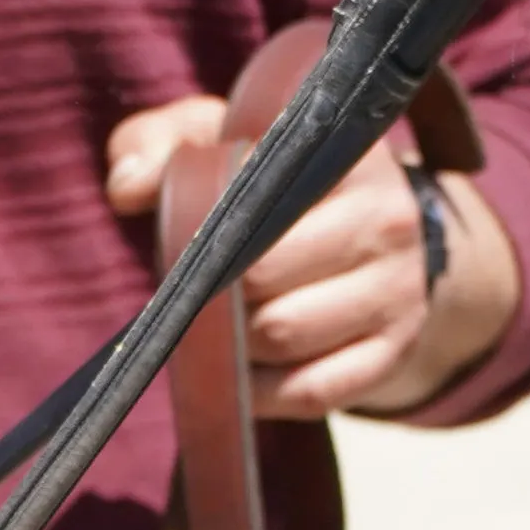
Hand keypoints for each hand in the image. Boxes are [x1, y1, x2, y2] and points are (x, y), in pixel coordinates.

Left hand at [107, 96, 520, 418]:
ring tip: (220, 322)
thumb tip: (128, 187)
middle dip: (214, 288)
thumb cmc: (273, 180)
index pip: (262, 193)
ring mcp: (400, 289)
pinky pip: (312, 390)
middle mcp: (389, 217)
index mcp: (347, 151)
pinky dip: (262, 392)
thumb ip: (160, 142)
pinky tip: (244, 371)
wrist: (368, 231)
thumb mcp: (219, 138)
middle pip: (265, 274)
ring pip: (285, 335)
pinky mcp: (395, 352)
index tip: (184, 237)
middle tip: (194, 288)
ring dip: (234, 341)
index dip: (209, 223)